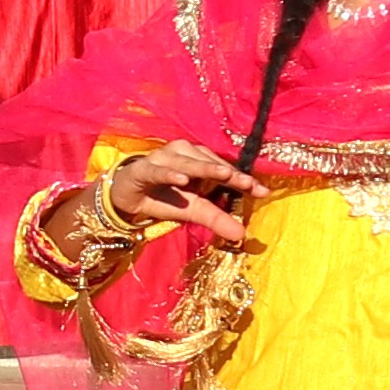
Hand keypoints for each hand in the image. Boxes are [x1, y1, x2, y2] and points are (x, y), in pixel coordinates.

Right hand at [97, 142, 257, 244]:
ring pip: (187, 162)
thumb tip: (241, 235)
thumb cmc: (163, 197)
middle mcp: (183, 154)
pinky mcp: (143, 168)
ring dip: (204, 167)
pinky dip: (170, 173)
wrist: (127, 197)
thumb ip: (216, 219)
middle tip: (245, 182)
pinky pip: (158, 169)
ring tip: (223, 174)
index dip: (243, 179)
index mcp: (199, 162)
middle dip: (228, 173)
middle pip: (209, 163)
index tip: (262, 191)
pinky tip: (182, 179)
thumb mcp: (192, 211)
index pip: (225, 170)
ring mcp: (163, 158)